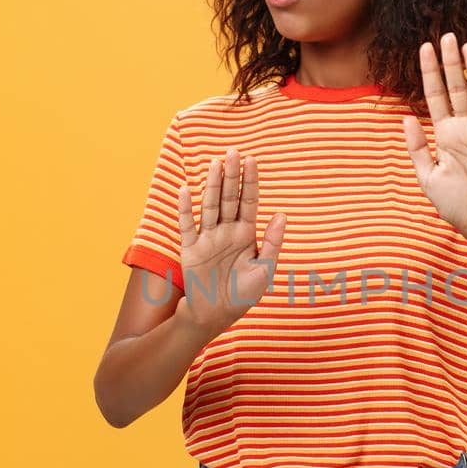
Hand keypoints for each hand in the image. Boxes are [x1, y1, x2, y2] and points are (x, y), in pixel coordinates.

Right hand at [175, 147, 284, 338]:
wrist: (216, 315)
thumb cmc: (243, 295)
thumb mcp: (265, 270)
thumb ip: (272, 242)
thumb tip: (281, 213)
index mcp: (246, 234)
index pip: (249, 201)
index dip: (250, 181)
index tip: (252, 160)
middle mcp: (227, 231)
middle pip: (229, 198)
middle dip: (231, 175)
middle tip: (233, 151)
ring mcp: (208, 238)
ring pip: (210, 205)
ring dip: (211, 185)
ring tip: (214, 163)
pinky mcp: (190, 248)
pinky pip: (187, 225)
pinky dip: (185, 208)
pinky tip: (185, 189)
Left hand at [402, 32, 466, 249]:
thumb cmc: (455, 204)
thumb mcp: (427, 176)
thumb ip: (416, 147)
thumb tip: (405, 116)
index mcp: (445, 134)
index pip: (435, 96)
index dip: (429, 72)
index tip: (424, 47)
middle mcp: (465, 128)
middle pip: (457, 88)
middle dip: (451, 63)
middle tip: (447, 35)